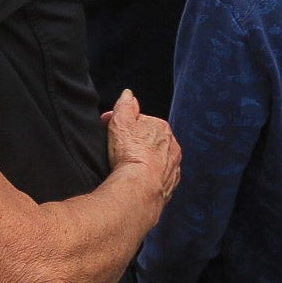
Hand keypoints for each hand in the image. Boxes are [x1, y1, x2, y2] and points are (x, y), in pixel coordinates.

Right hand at [104, 89, 180, 204]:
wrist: (140, 188)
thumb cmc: (129, 153)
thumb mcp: (121, 122)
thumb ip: (124, 106)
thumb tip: (128, 94)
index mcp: (161, 127)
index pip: (140, 121)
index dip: (122, 125)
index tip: (108, 131)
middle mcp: (172, 146)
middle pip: (150, 140)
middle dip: (136, 142)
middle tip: (117, 150)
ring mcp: (173, 167)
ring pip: (157, 159)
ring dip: (145, 160)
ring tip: (127, 167)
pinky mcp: (170, 186)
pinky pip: (159, 177)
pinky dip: (150, 177)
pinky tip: (137, 180)